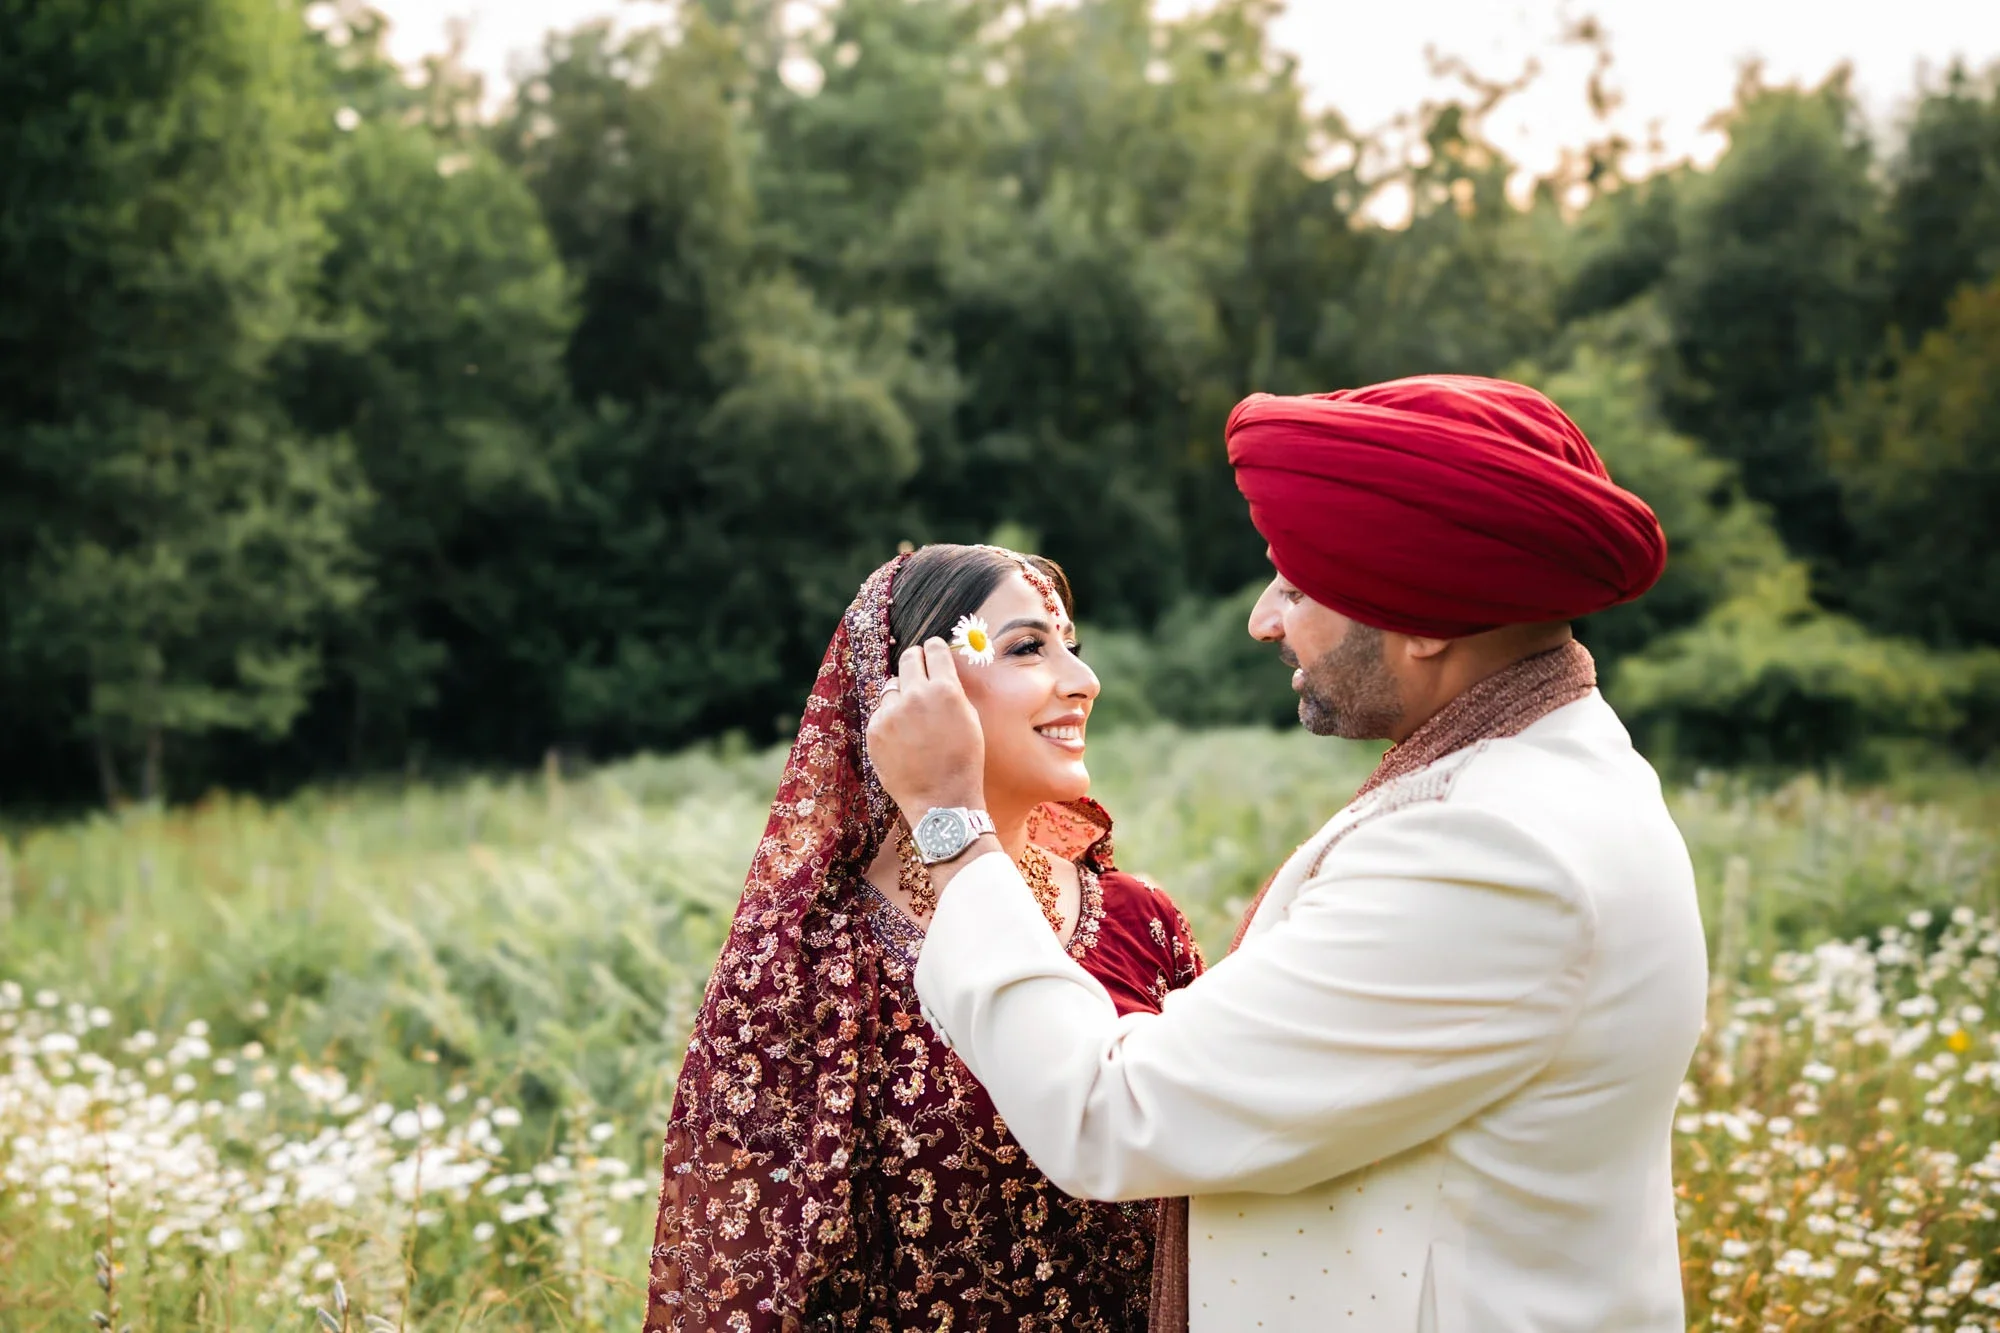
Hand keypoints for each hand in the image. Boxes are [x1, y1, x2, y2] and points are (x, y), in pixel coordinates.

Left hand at [867, 638, 985, 817]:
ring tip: (914, 717)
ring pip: (892, 686)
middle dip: (915, 661)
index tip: (933, 650)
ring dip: (902, 693)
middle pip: (908, 658)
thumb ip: (952, 691)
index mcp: (945, 690)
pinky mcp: (874, 729)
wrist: (941, 799)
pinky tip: (904, 737)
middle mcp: (915, 695)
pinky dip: (890, 718)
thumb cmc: (963, 761)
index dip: (934, 648)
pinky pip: (881, 711)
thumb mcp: (969, 719)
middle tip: (919, 669)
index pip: (934, 649)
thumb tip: (939, 671)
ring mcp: (891, 713)